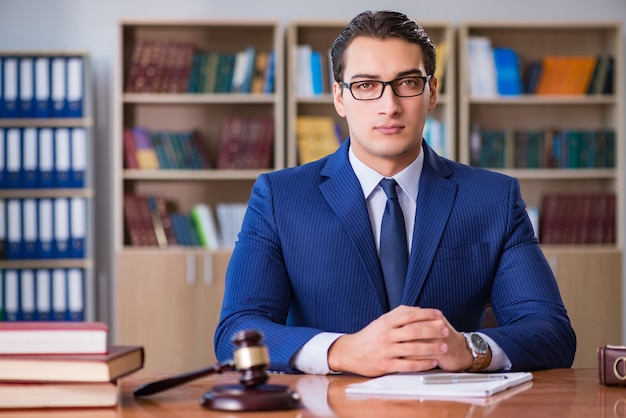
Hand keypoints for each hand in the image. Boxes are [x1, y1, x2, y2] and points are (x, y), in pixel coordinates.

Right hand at [327, 305, 472, 376]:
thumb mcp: (381, 321)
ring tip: (444, 347)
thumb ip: (398, 315)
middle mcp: (386, 335)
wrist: (350, 352)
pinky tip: (432, 362)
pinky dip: (423, 364)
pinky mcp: (386, 365)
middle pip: (414, 331)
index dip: (427, 314)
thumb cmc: (369, 337)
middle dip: (433, 331)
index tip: (439, 315)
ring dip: (431, 348)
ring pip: (413, 349)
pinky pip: (408, 365)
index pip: (410, 315)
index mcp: (386, 322)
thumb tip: (419, 310)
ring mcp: (386, 350)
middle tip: (445, 331)